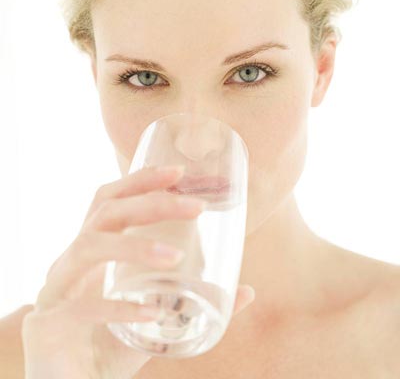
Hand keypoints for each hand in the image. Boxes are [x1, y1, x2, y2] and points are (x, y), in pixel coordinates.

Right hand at [21, 166, 255, 378]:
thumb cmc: (112, 340)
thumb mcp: (156, 313)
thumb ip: (197, 301)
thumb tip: (245, 291)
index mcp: (93, 252)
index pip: (111, 201)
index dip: (141, 181)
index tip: (179, 173)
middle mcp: (70, 262)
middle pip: (105, 212)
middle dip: (151, 202)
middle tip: (197, 207)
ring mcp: (55, 290)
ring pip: (89, 246)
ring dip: (135, 246)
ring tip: (174, 257)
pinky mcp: (47, 325)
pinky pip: (82, 307)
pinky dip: (120, 306)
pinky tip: (153, 313)